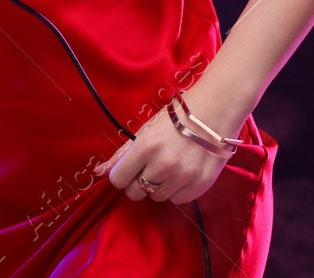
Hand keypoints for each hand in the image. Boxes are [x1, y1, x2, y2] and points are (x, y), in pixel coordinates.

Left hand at [92, 98, 229, 205]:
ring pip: (157, 198)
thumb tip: (98, 173)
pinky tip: (182, 173)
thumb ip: (122, 154)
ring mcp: (183, 177)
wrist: (214, 113)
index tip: (129, 169)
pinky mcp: (200, 185)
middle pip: (135, 193)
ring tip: (169, 168)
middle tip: (149, 168)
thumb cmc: (176, 119)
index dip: (122, 175)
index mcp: (146, 147)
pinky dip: (177, 190)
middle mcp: (163, 165)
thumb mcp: (146, 130)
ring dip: (159, 186)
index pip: (118, 179)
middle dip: (138, 183)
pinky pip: (178, 200)